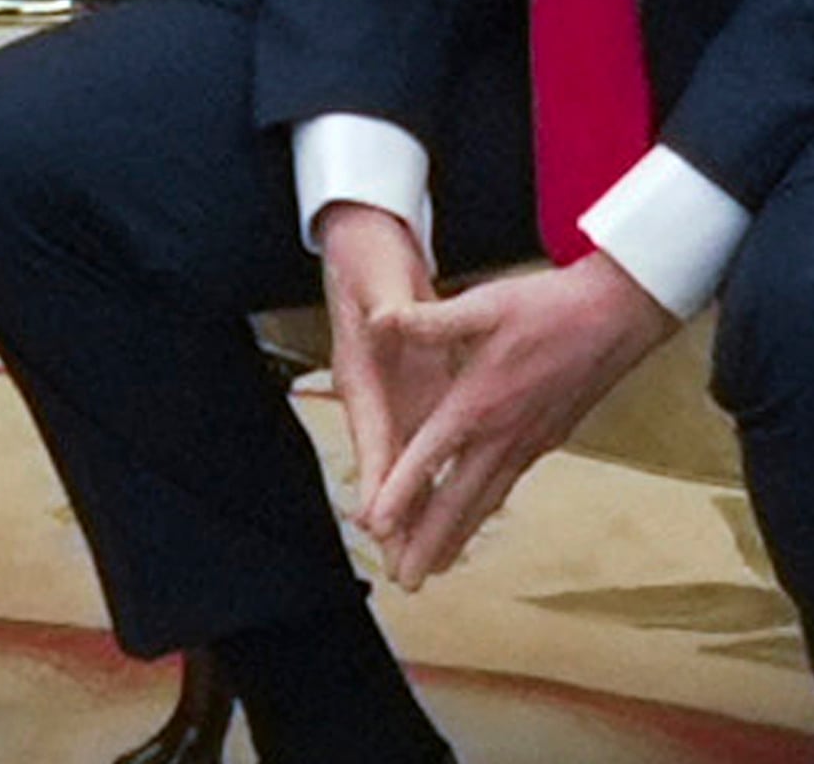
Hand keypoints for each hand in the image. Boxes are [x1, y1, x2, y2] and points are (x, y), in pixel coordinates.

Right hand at [317, 203, 448, 537]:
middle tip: (410, 572)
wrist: (359, 242)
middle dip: (400, 521)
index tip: (379, 521)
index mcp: (363, 374)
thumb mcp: (378, 279)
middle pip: (388, 469)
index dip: (379, 479)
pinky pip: (425, 451)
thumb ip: (388, 304)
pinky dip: (437, 482)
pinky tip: (455, 508)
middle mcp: (372, 396)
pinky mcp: (409, 393)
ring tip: (435, 561)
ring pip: (408, 468)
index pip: (373, 437)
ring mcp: (390, 398)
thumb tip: (389, 318)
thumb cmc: (367, 261)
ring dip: (421, 512)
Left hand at [363, 251, 676, 585]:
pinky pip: (507, 487)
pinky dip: (484, 513)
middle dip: (429, 544)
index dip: (400, 493)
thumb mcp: (485, 304)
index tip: (375, 526)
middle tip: (403, 581)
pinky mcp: (546, 440)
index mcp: (480, 402)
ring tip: (433, 569)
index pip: (430, 457)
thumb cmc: (552, 307)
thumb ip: (429, 320)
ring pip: (486, 502)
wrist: (619, 315)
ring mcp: (528, 443)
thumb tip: (379, 320)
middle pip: (459, 502)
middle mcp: (503, 434)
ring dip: (457, 538)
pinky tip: (475, 519)